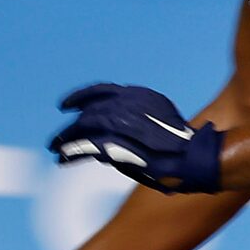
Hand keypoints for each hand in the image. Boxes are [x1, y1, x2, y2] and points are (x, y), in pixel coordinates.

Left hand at [49, 83, 223, 193]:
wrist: (193, 158)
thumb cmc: (181, 147)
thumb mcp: (156, 124)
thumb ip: (131, 124)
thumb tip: (106, 139)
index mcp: (138, 95)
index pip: (101, 91)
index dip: (80, 97)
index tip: (65, 106)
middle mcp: (125, 103)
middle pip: (88, 112)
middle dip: (71, 127)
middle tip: (56, 140)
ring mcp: (119, 121)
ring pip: (82, 127)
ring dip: (65, 139)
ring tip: (55, 150)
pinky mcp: (115, 142)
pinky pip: (85, 145)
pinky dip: (71, 152)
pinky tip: (63, 158)